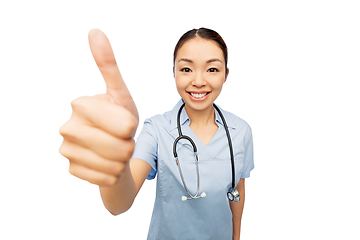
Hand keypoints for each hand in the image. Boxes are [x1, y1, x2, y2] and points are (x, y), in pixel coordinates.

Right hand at [59, 29, 138, 185]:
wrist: (110, 148)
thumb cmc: (119, 118)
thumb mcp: (120, 93)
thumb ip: (108, 65)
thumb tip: (95, 31)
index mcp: (80, 104)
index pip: (126, 126)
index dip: (133, 127)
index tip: (124, 123)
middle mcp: (67, 127)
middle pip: (121, 147)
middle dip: (128, 145)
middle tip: (120, 138)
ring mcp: (66, 150)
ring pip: (114, 165)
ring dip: (122, 160)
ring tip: (115, 150)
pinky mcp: (71, 170)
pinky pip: (107, 178)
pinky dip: (114, 174)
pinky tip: (106, 163)